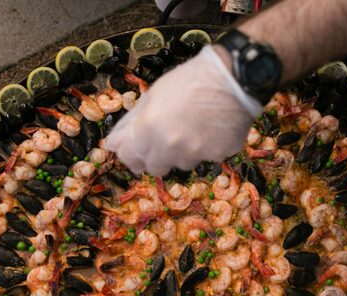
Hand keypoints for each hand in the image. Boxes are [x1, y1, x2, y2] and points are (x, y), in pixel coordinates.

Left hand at [106, 45, 261, 175]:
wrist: (232, 77)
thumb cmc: (190, 80)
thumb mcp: (153, 95)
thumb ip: (133, 122)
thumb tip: (114, 143)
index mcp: (148, 129)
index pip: (129, 157)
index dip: (132, 154)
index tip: (138, 149)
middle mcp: (169, 147)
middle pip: (155, 168)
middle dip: (158, 156)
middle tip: (168, 139)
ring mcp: (195, 154)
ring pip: (182, 163)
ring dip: (184, 151)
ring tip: (195, 126)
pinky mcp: (218, 156)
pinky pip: (207, 157)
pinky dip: (208, 146)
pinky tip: (214, 127)